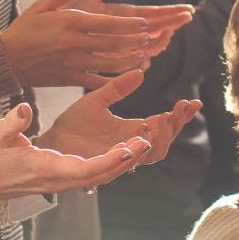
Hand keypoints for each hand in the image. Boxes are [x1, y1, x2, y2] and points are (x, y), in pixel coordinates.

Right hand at [0, 103, 150, 211]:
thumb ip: (13, 122)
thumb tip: (24, 108)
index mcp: (46, 169)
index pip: (85, 169)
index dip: (109, 160)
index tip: (129, 148)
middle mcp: (59, 179)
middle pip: (101, 174)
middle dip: (126, 159)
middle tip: (149, 139)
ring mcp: (61, 180)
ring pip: (100, 175)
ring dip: (123, 161)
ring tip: (145, 140)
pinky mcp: (61, 176)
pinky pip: (92, 172)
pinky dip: (112, 162)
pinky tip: (125, 149)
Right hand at [1, 0, 192, 90]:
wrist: (6, 59)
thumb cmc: (24, 29)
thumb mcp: (42, 5)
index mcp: (69, 22)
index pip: (108, 23)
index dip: (130, 24)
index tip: (144, 23)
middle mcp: (74, 43)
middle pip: (114, 42)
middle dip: (135, 40)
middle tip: (150, 36)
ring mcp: (73, 63)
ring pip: (111, 62)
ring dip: (131, 58)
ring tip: (144, 52)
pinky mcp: (71, 79)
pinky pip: (99, 81)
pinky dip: (116, 79)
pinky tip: (128, 76)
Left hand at [39, 70, 202, 167]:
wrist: (46, 143)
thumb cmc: (71, 126)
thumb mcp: (96, 100)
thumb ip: (117, 88)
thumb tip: (141, 71)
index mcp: (130, 131)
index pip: (162, 125)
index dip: (179, 116)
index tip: (192, 102)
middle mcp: (128, 146)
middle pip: (163, 142)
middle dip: (176, 126)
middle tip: (183, 108)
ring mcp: (118, 158)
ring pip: (150, 154)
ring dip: (161, 138)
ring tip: (165, 119)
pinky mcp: (103, 168)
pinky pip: (126, 163)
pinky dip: (138, 152)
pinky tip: (143, 138)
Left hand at [67, 0, 193, 62]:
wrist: (35, 40)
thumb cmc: (58, 16)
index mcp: (117, 16)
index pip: (148, 14)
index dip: (168, 12)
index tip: (186, 10)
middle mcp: (118, 33)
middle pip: (151, 31)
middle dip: (170, 24)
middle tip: (186, 18)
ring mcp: (110, 49)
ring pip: (142, 49)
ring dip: (158, 42)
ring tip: (169, 32)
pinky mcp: (99, 63)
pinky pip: (122, 66)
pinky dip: (136, 62)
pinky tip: (146, 59)